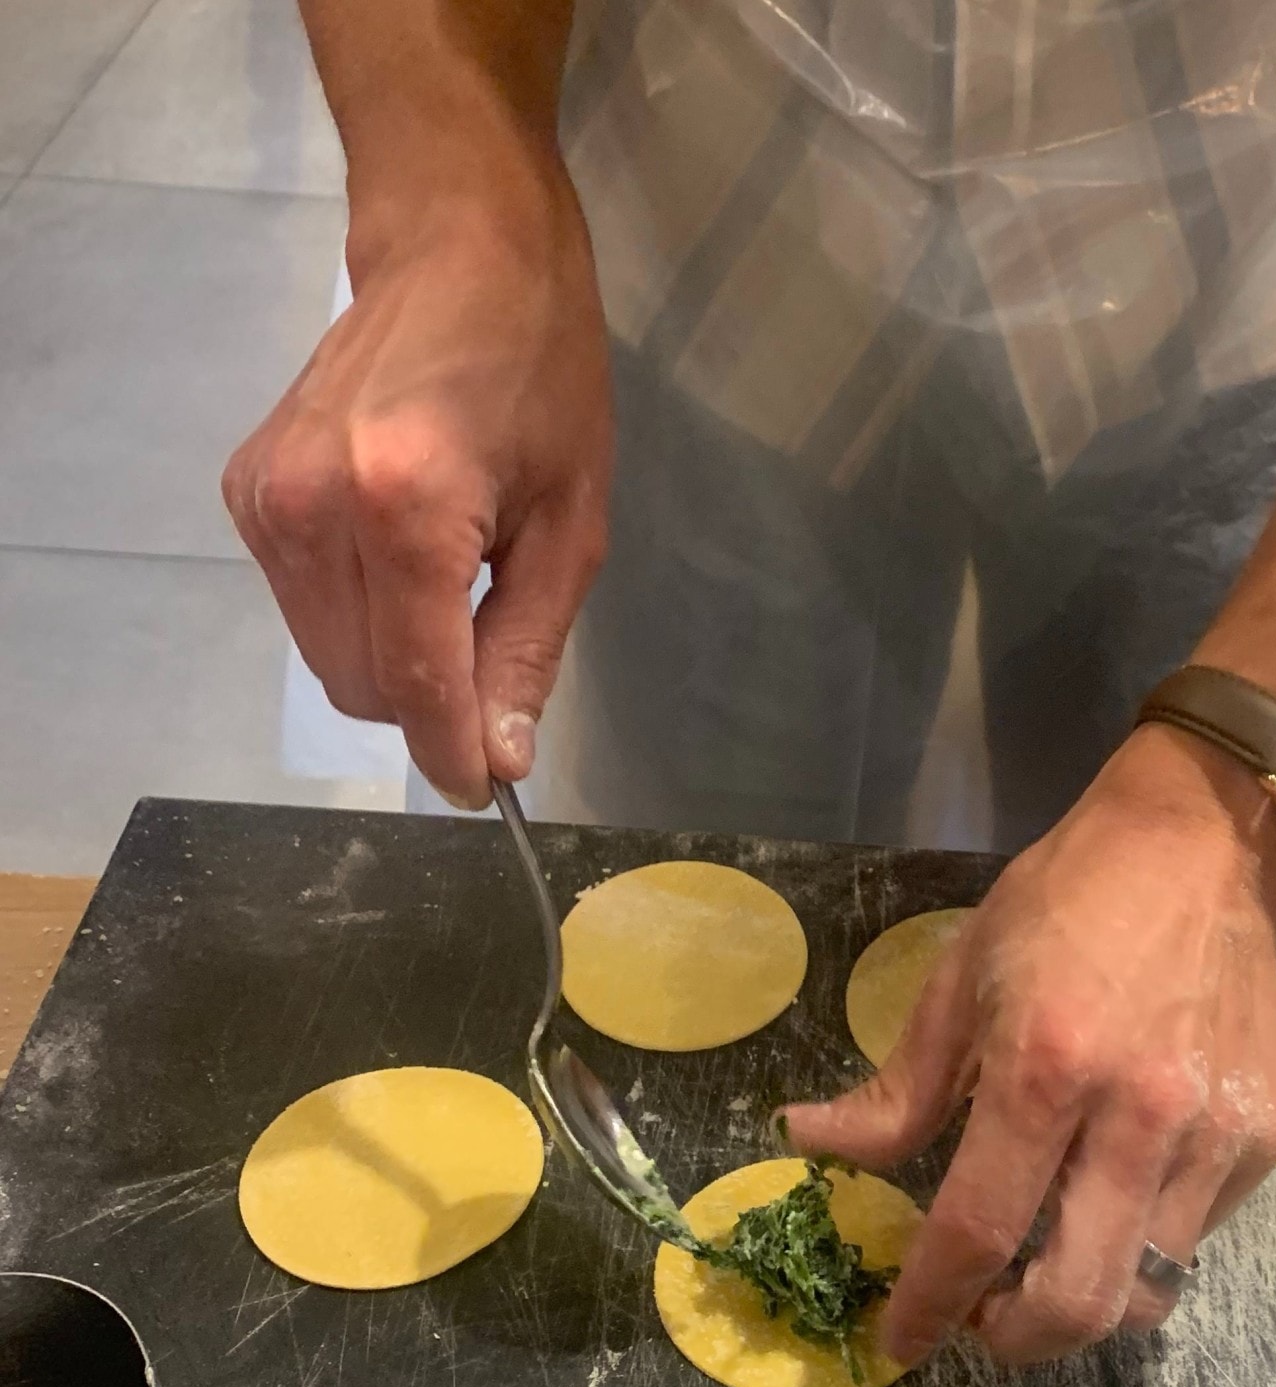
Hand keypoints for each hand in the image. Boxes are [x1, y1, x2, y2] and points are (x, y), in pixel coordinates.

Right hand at [223, 158, 610, 807]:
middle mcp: (314, 509)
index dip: (454, 754)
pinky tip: (405, 550)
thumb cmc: (541, 374)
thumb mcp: (571, 524)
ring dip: (396, 659)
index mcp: (407, 512)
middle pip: (363, 686)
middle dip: (431, 703)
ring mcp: (267, 500)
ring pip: (328, 659)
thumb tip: (500, 755)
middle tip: (493, 643)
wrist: (457, 254)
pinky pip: (304, 609)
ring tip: (454, 576)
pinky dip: (360, 614)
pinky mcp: (247, 493)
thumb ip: (526, 649)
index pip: (415, 686)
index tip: (490, 788)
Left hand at [785, 728, 1275, 1364]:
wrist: (1205, 846)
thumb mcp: (960, 978)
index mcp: (1045, 1068)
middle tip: (980, 1316)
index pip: (976, 1231)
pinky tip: (1115, 1199)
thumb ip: (897, 1089)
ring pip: (1147, 1291)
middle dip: (1014, 1338)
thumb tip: (812, 1144)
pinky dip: (1144, 1247)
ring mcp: (1214, 1132)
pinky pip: (1197, 1239)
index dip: (928, 1306)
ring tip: (1046, 1263)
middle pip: (1077, 1299)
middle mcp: (1140, 1115)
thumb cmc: (1066, 903)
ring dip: (1083, 1301)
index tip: (900, 1342)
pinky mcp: (1266, 1134)